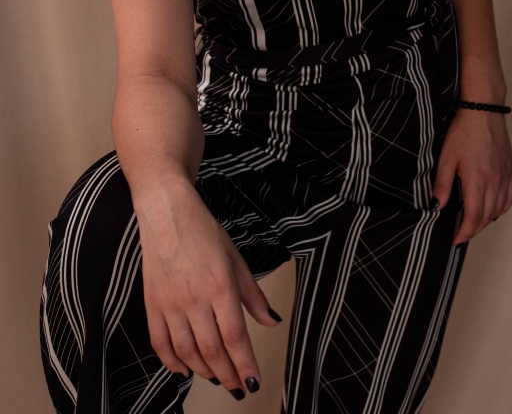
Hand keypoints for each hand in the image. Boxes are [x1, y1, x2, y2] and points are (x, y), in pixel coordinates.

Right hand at [136, 182, 281, 394]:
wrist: (167, 212)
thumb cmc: (203, 231)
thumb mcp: (235, 258)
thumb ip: (252, 294)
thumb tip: (271, 321)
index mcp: (219, 284)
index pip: (235, 336)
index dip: (245, 365)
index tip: (253, 382)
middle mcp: (194, 297)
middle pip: (212, 349)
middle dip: (228, 374)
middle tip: (238, 388)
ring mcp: (170, 302)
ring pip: (187, 351)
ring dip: (203, 371)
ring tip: (217, 377)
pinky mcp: (152, 303)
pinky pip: (160, 342)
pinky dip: (171, 362)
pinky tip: (184, 370)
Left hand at [431, 108, 511, 244]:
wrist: (483, 112)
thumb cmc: (463, 132)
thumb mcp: (446, 157)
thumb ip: (442, 184)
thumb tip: (437, 207)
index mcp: (477, 180)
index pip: (473, 216)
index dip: (465, 232)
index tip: (456, 239)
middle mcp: (494, 181)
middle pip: (486, 216)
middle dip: (473, 230)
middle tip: (462, 234)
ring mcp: (505, 176)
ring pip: (499, 209)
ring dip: (486, 221)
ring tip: (473, 224)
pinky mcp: (510, 170)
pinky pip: (510, 197)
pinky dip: (502, 208)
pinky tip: (493, 209)